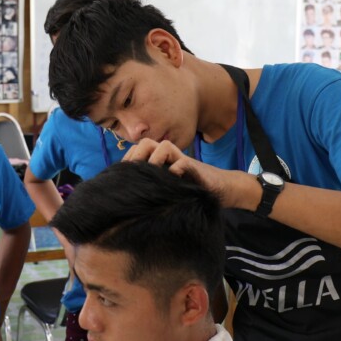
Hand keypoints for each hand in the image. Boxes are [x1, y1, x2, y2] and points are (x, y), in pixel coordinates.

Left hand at [122, 139, 254, 208]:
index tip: (120, 176)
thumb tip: (126, 197)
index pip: (137, 151)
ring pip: (163, 146)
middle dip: (137, 155)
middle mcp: (168, 158)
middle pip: (146, 143)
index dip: (127, 160)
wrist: (220, 190)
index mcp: (158, 161)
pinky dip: (174, 171)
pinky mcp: (194, 168)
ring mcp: (181, 160)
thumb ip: (150, 186)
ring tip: (152, 174)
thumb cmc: (189, 192)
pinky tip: (171, 182)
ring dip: (154, 159)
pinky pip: (181, 163)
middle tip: (134, 173)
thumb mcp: (165, 190)